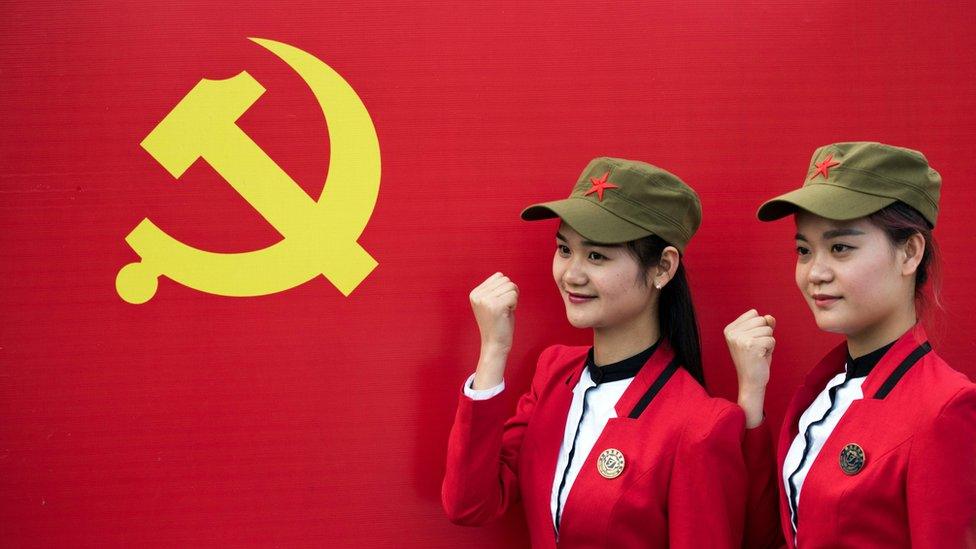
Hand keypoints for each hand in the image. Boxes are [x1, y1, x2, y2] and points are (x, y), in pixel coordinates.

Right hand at [469, 273, 518, 388]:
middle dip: (510, 293)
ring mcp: (485, 300)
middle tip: (504, 309)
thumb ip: (494, 289)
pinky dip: (515, 305)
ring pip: (511, 286)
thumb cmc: (498, 324)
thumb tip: (501, 275)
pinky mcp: (495, 306)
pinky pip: (514, 295)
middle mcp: (478, 295)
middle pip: (506, 280)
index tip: (499, 304)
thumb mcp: (492, 303)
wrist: (495, 344)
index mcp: (475, 293)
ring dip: (513, 299)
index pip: (499, 276)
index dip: (505, 289)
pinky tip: (507, 314)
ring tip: (504, 312)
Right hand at [724, 309, 775, 427]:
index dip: (759, 327)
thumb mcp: (758, 338)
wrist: (751, 381)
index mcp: (730, 329)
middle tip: (757, 348)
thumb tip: (770, 317)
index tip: (752, 341)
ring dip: (768, 342)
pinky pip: (771, 339)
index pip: (754, 314)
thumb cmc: (755, 359)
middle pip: (761, 319)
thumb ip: (763, 325)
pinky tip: (761, 357)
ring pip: (768, 329)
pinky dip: (771, 349)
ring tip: (759, 353)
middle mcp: (732, 333)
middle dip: (765, 333)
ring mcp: (740, 339)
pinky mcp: (751, 346)